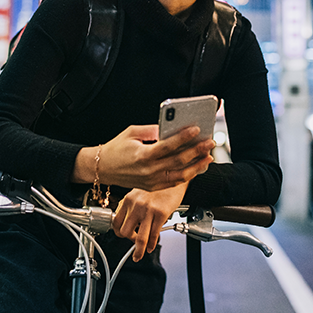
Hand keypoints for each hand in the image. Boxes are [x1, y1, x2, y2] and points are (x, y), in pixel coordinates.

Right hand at [93, 124, 213, 190]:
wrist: (103, 168)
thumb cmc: (116, 149)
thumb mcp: (132, 132)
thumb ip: (152, 129)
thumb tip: (171, 126)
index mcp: (143, 155)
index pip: (168, 145)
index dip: (184, 137)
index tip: (196, 129)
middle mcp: (149, 170)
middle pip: (178, 160)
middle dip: (197, 150)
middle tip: (209, 142)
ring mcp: (152, 181)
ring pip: (180, 175)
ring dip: (197, 165)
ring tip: (208, 156)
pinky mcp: (153, 187)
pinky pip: (174, 182)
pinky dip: (188, 175)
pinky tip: (196, 167)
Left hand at [113, 184, 187, 260]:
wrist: (173, 175)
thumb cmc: (158, 185)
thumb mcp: (140, 192)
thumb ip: (133, 205)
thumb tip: (129, 222)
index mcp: (128, 199)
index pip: (116, 222)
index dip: (119, 232)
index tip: (122, 236)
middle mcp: (136, 205)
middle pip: (125, 232)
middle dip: (129, 241)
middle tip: (133, 244)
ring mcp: (148, 210)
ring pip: (139, 238)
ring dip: (138, 251)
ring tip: (139, 255)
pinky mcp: (161, 214)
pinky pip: (154, 234)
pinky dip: (152, 244)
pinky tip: (151, 246)